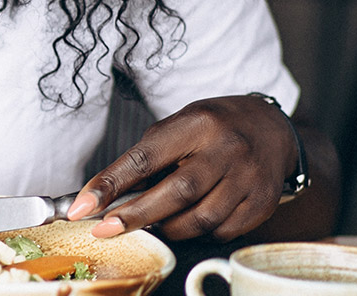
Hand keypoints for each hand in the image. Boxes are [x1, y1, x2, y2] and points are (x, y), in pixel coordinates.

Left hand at [67, 94, 297, 241]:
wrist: (273, 129)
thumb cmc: (215, 126)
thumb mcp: (181, 125)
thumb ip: (149, 156)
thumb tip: (110, 194)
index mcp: (198, 123)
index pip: (147, 157)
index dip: (111, 183)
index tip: (83, 205)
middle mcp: (227, 149)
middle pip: (176, 193)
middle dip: (135, 216)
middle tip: (106, 228)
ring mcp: (248, 178)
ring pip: (199, 219)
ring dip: (167, 228)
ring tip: (153, 221)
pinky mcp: (262, 203)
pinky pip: (221, 231)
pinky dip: (198, 232)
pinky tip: (190, 219)